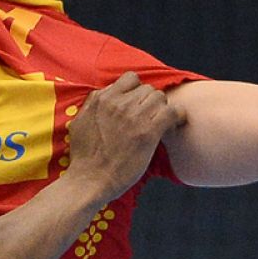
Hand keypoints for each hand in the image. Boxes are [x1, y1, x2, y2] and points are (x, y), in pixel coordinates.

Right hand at [65, 72, 184, 195]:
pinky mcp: (148, 131)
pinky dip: (177, 116)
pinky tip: (175, 124)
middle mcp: (119, 103)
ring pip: (160, 97)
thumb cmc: (84, 157)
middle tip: (149, 118)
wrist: (90, 179)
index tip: (137, 103)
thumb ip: (92, 104)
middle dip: (149, 102)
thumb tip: (103, 95)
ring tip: (160, 123)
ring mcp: (134, 116)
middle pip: (147, 89)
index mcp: (102, 99)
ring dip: (162, 109)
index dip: (136, 90)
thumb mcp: (79, 122)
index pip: (130, 79)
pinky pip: (172, 112)